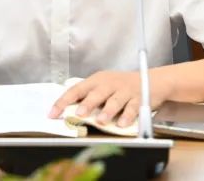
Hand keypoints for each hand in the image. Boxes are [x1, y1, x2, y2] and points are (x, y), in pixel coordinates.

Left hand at [48, 70, 170, 127]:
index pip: (76, 90)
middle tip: (79, 113)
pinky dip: (127, 116)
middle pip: (96, 93)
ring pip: (115, 101)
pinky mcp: (139, 99)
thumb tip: (66, 111)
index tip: (52, 114)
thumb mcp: (102, 86)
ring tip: (101, 120)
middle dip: (87, 104)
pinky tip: (122, 124)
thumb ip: (88, 96)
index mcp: (96, 80)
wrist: (150, 80)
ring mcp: (124, 91)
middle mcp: (109, 84)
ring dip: (107, 111)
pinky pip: (132, 108)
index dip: (63, 102)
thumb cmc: (120, 87)